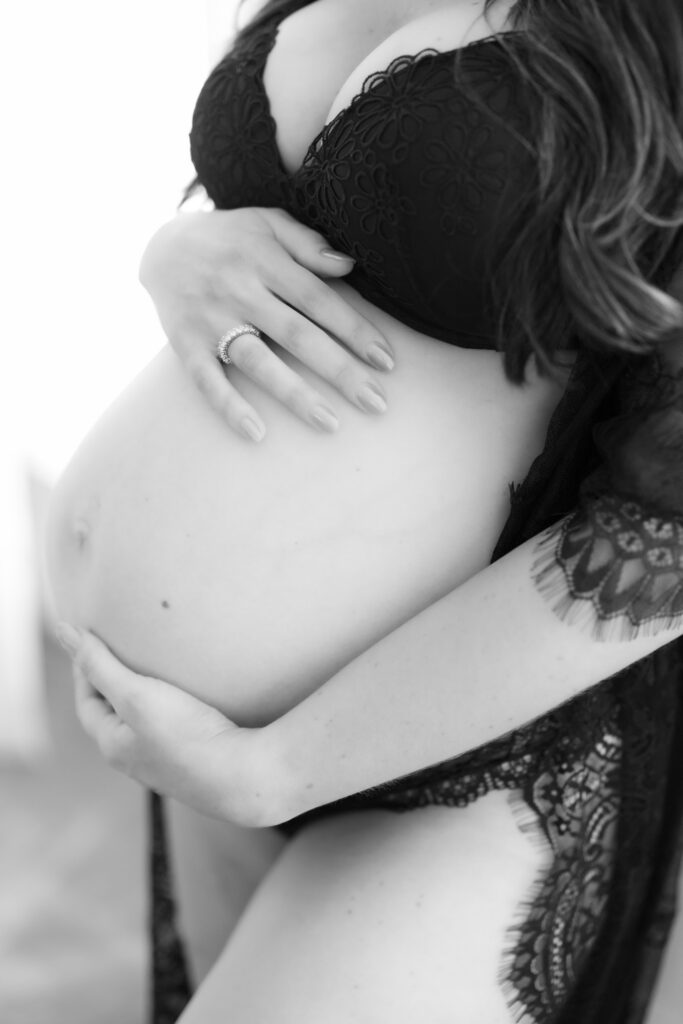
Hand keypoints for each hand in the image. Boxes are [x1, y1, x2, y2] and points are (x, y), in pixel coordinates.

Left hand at [55, 623, 279, 826]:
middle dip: (113, 684)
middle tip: (123, 651)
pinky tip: (193, 698)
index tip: (94, 640)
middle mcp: (136, 759)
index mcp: (114, 746)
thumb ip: (100, 664)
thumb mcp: (135, 694)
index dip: (84, 670)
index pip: (87, 703)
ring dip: (145, 697)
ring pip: (145, 724)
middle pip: (114, 715)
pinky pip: (174, 730)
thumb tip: (64, 632)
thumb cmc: (186, 736)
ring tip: (158, 670)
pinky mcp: (196, 761)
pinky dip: (173, 709)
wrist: (243, 777)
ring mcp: (167, 764)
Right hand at [139, 207, 394, 439]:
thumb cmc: (230, 238)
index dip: (355, 331)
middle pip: (298, 335)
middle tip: (377, 403)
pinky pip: (207, 381)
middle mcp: (240, 290)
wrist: (160, 245)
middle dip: (340, 371)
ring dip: (295, 395)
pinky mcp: (185, 345)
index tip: (386, 362)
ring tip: (331, 423)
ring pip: (259, 362)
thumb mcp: (267, 223)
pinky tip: (257, 433)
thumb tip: (347, 264)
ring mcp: (212, 320)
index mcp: (265, 261)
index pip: (319, 300)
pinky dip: (230, 407)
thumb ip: (307, 243)